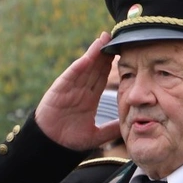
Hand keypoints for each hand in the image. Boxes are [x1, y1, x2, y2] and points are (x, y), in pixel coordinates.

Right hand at [33, 31, 122, 150]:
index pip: (103, 77)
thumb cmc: (70, 140)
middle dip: (105, 52)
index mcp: (89, 98)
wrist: (51, 146)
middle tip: (117, 36)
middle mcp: (80, 90)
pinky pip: (71, 76)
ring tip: (104, 38)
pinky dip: (79, 66)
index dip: (112, 64)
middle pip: (95, 67)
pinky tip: (88, 57)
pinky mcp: (59, 90)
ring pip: (85, 67)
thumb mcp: (97, 134)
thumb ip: (113, 129)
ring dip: (94, 52)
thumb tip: (131, 125)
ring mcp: (70, 88)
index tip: (124, 52)